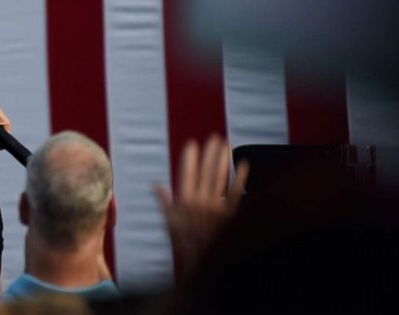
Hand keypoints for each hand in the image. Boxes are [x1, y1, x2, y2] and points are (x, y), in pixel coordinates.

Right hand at [153, 135, 247, 270]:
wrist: (203, 261)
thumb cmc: (185, 242)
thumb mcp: (170, 222)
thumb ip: (164, 201)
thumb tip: (155, 185)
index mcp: (184, 200)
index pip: (186, 173)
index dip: (189, 157)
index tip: (192, 144)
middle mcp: (200, 201)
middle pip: (205, 171)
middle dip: (209, 153)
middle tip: (213, 137)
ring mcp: (216, 206)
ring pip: (219, 177)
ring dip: (223, 159)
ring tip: (225, 144)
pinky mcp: (229, 213)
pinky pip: (235, 192)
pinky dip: (240, 178)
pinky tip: (243, 165)